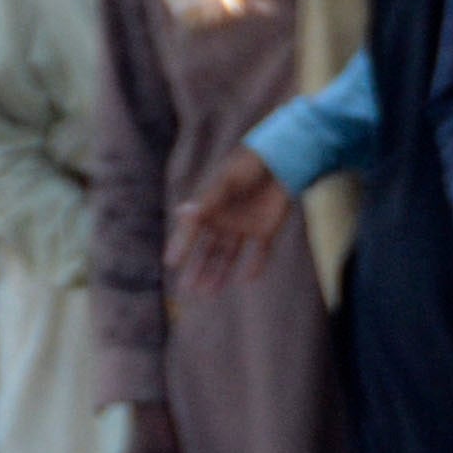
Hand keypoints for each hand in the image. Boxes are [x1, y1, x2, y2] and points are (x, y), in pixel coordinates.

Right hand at [170, 143, 300, 296]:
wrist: (281, 159)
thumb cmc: (248, 166)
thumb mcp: (226, 182)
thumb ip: (208, 200)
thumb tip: (183, 213)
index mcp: (210, 207)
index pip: (192, 231)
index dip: (181, 246)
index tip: (171, 262)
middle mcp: (224, 221)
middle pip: (208, 250)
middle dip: (197, 269)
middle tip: (186, 289)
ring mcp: (244, 227)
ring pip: (228, 256)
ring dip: (219, 274)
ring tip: (208, 293)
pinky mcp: (266, 230)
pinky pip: (259, 253)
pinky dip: (254, 266)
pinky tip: (246, 280)